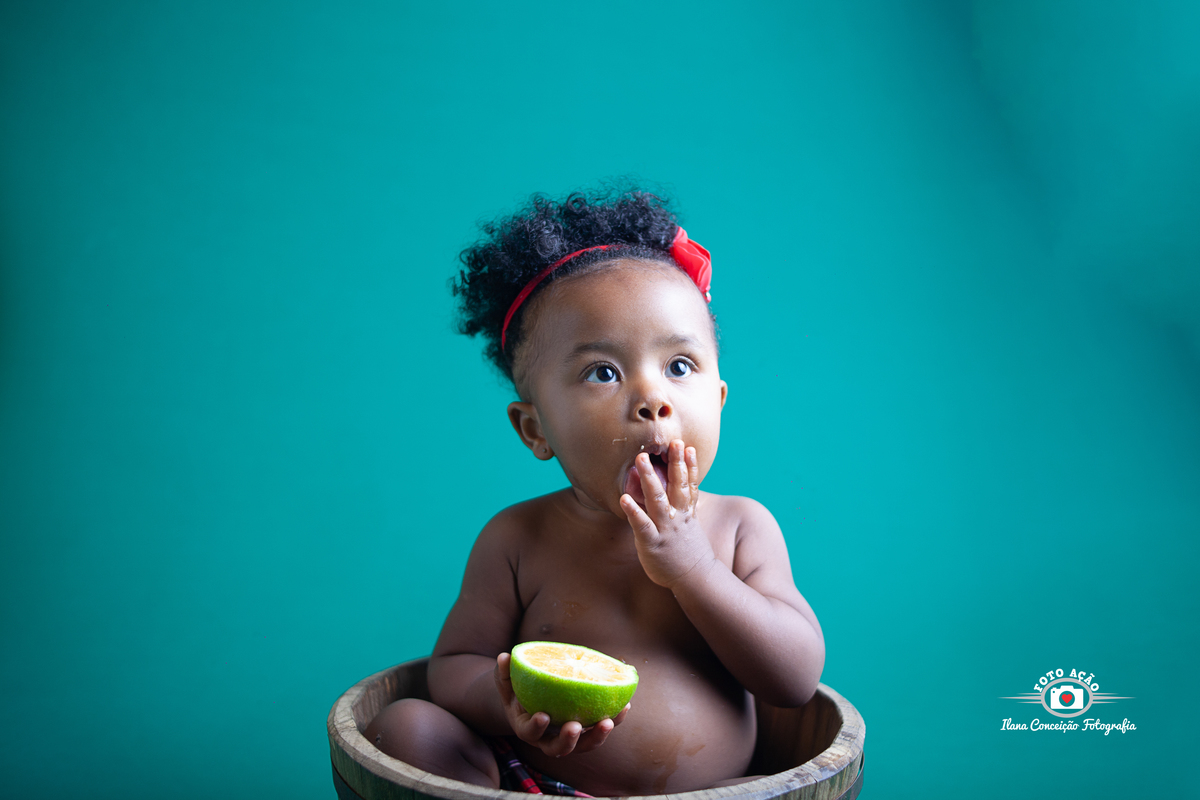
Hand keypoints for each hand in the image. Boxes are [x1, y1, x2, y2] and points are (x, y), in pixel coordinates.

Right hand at [493, 653, 629, 755]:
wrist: (530, 706)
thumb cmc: (517, 692)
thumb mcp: (506, 684)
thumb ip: (504, 673)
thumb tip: (503, 656)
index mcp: (527, 729)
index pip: (530, 733)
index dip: (536, 727)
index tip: (543, 716)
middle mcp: (548, 740)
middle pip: (559, 748)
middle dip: (569, 740)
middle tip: (576, 726)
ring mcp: (569, 739)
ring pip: (584, 745)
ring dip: (598, 736)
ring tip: (609, 720)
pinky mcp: (586, 733)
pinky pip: (600, 730)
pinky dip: (613, 719)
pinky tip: (624, 705)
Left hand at [620, 439, 716, 588]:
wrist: (695, 578)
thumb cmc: (687, 549)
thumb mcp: (690, 523)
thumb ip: (684, 504)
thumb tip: (680, 485)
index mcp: (686, 512)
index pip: (689, 484)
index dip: (689, 465)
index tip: (686, 446)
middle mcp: (678, 517)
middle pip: (677, 486)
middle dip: (674, 464)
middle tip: (671, 442)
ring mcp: (665, 529)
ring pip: (658, 501)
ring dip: (650, 479)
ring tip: (641, 460)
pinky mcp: (652, 543)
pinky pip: (641, 525)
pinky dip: (633, 511)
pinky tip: (623, 498)